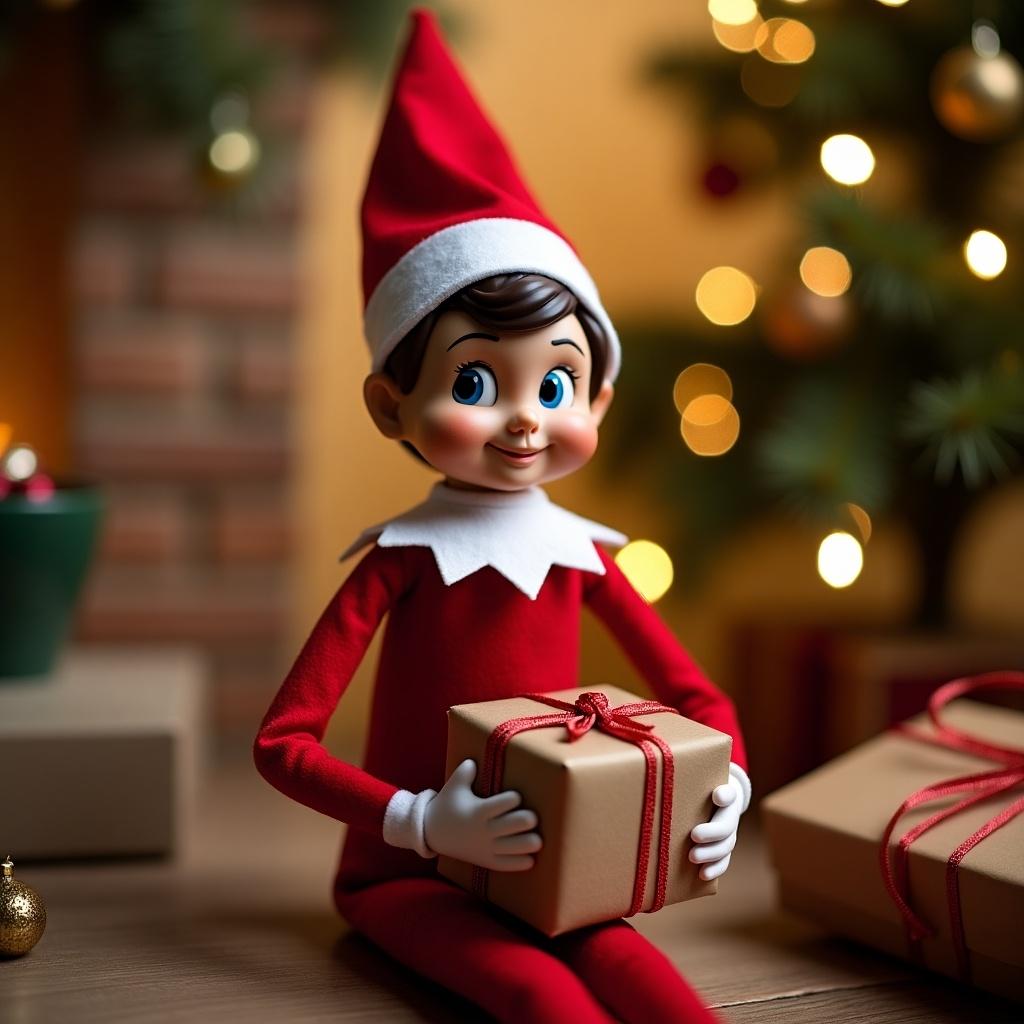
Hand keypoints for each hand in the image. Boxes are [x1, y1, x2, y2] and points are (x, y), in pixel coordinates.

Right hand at [424, 758, 541, 871]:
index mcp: (478, 811)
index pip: (501, 804)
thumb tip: (473, 760)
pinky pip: (504, 864)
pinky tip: (531, 861)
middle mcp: (483, 830)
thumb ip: (465, 772)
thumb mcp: (454, 786)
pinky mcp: (485, 860)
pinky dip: (518, 864)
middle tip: (534, 818)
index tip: (518, 797)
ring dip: (527, 844)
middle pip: (510, 825)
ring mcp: (485, 847)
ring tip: (538, 841)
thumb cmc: (447, 806)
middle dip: (525, 821)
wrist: (432, 833)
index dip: (513, 799)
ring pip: (511, 847)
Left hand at [688, 776, 743, 880]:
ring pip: (725, 847)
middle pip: (726, 827)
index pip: (729, 794)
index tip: (717, 796)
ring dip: (710, 854)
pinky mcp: (723, 850)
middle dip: (711, 833)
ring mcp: (729, 835)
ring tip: (693, 857)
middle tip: (694, 835)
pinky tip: (703, 874)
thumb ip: (694, 780)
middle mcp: (730, 817)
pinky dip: (715, 869)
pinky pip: (723, 861)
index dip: (724, 795)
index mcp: (727, 798)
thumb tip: (690, 779)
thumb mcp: (700, 782)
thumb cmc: (702, 790)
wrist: (718, 801)